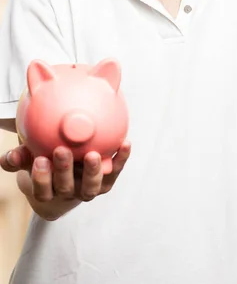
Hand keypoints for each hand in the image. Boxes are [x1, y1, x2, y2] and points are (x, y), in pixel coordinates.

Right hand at [1, 142, 130, 218]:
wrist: (67, 176)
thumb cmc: (44, 163)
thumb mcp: (29, 160)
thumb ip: (19, 158)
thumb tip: (11, 156)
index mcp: (48, 192)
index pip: (43, 192)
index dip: (41, 179)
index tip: (40, 160)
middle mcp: (69, 194)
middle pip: (66, 188)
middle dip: (64, 170)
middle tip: (62, 151)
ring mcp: (88, 189)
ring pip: (91, 187)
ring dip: (93, 171)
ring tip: (92, 155)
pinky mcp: (106, 182)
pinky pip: (115, 172)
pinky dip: (121, 159)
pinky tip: (125, 143)